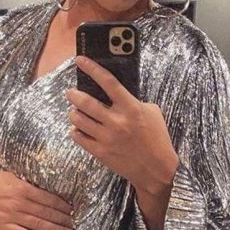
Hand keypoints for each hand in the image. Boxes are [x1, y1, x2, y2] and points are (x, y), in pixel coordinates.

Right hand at [0, 168, 73, 229]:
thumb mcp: (8, 175)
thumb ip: (24, 184)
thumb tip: (40, 190)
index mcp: (22, 188)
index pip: (48, 199)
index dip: (61, 205)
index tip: (72, 209)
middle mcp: (19, 202)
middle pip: (46, 212)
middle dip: (62, 218)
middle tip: (75, 223)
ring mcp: (11, 215)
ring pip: (38, 224)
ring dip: (55, 229)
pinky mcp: (2, 226)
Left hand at [65, 56, 178, 195]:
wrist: (157, 170)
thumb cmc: (156, 138)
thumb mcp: (152, 113)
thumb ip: (133, 100)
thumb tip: (114, 91)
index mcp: (131, 108)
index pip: (108, 82)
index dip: (92, 68)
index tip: (80, 60)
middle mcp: (116, 121)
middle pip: (85, 102)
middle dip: (73, 94)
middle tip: (71, 92)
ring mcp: (107, 137)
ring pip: (77, 119)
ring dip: (73, 113)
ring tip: (75, 111)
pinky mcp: (100, 152)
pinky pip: (78, 136)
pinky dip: (75, 130)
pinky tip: (79, 128)